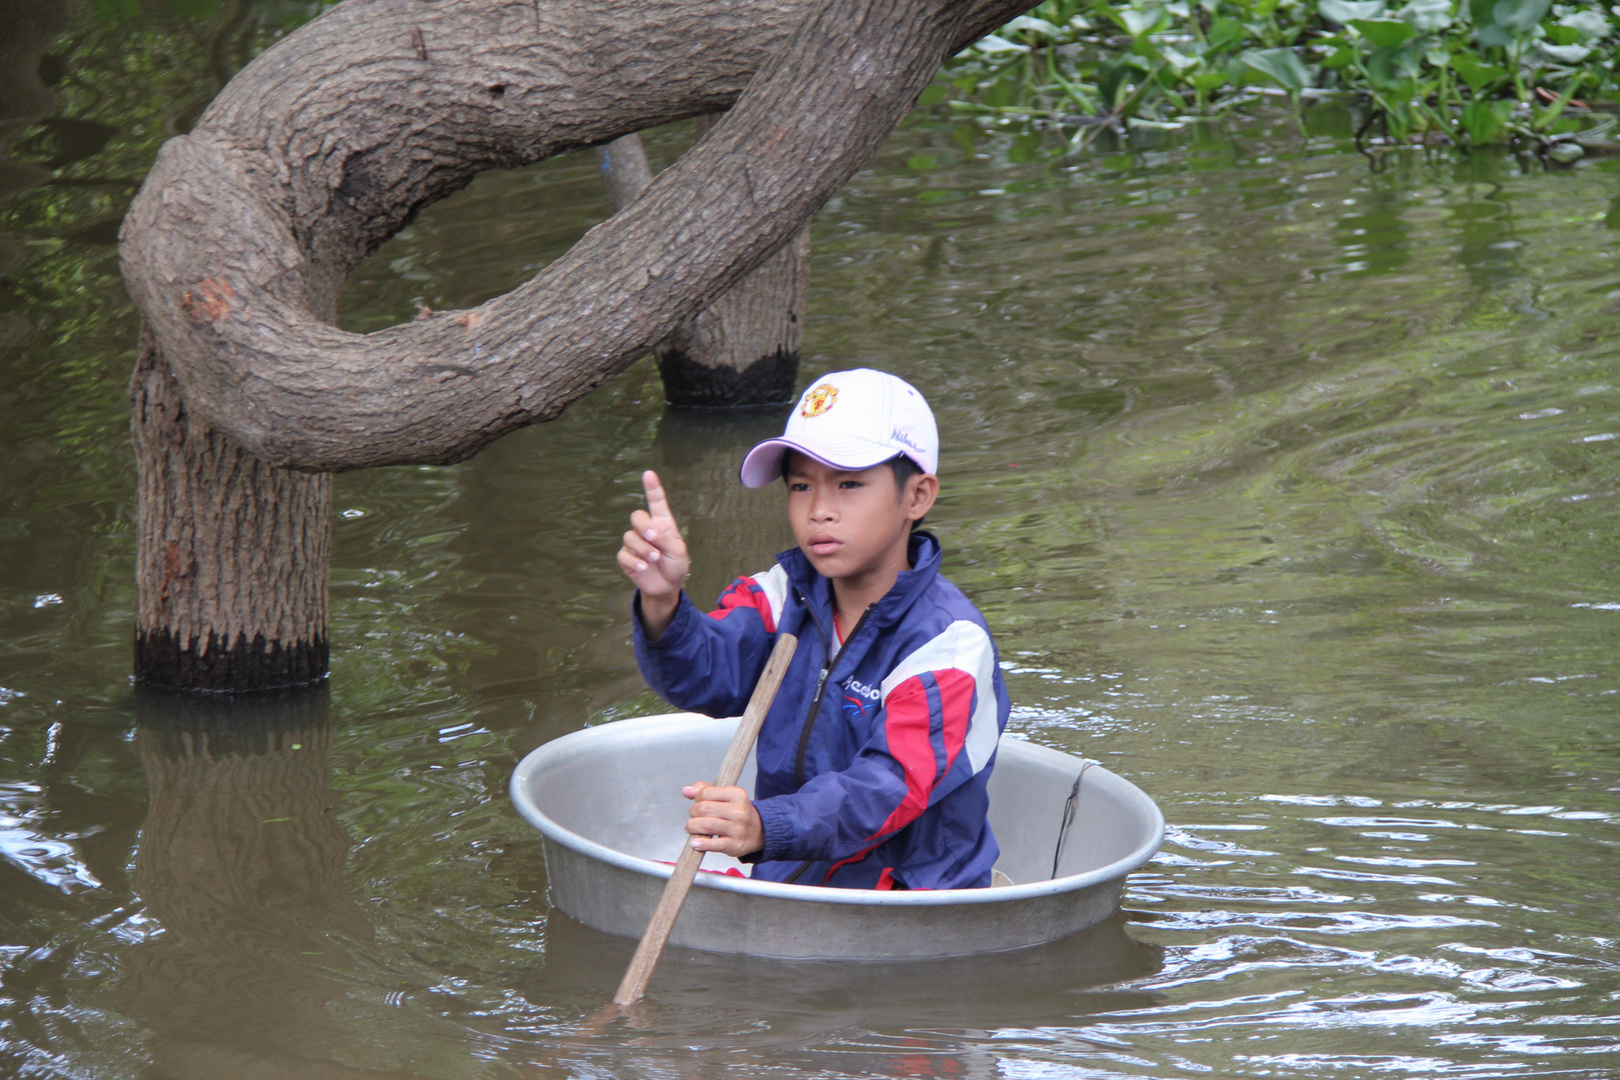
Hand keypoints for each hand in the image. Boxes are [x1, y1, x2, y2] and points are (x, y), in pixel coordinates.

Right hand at [617, 470, 689, 636]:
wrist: (667, 586)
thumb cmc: (675, 564)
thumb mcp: (678, 551)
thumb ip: (666, 539)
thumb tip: (649, 535)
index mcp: (662, 523)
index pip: (655, 501)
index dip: (652, 487)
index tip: (648, 474)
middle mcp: (646, 530)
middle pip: (637, 516)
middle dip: (643, 525)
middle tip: (654, 537)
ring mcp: (635, 543)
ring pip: (629, 537)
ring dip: (644, 548)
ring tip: (654, 559)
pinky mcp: (626, 558)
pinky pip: (623, 554)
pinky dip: (634, 561)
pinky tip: (644, 567)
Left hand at [682, 782, 762, 857]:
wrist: (760, 831)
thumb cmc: (738, 812)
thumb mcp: (726, 795)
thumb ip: (705, 789)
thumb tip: (686, 790)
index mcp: (737, 794)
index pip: (706, 793)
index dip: (697, 798)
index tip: (699, 803)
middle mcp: (739, 811)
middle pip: (704, 809)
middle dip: (693, 813)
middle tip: (694, 817)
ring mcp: (738, 829)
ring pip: (706, 826)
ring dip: (692, 827)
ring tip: (691, 828)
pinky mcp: (735, 845)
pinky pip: (715, 845)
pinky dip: (702, 844)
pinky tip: (696, 843)